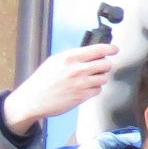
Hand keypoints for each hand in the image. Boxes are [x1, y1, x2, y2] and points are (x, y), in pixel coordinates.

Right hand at [1, 43, 119, 133]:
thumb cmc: (42, 81)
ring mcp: (81, 83)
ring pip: (104, 78)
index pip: (98, 49)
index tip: (114, 49)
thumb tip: (90, 54)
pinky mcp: (82, 96)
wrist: (33, 99)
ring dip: (99, 78)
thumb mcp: (54, 61)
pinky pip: (98, 90)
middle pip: (106, 64)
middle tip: (100, 67)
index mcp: (69, 57)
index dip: (110, 49)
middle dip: (105, 66)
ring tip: (88, 79)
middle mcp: (77, 69)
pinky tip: (84, 88)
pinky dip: (94, 89)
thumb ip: (73, 57)